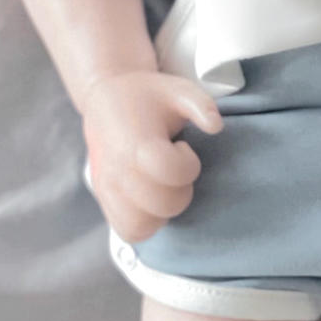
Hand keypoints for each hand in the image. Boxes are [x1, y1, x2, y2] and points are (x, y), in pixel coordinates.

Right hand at [81, 69, 223, 243]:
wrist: (106, 100)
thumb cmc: (147, 96)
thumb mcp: (179, 89)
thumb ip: (202, 105)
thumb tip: (216, 126)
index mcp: (136, 144)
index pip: (171, 173)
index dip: (188, 164)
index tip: (182, 147)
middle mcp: (118, 171)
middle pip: (164, 205)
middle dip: (181, 189)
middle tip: (174, 167)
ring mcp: (107, 189)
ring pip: (143, 226)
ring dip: (163, 211)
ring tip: (162, 185)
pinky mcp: (103, 200)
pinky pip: (128, 231)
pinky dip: (145, 222)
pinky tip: (151, 198)